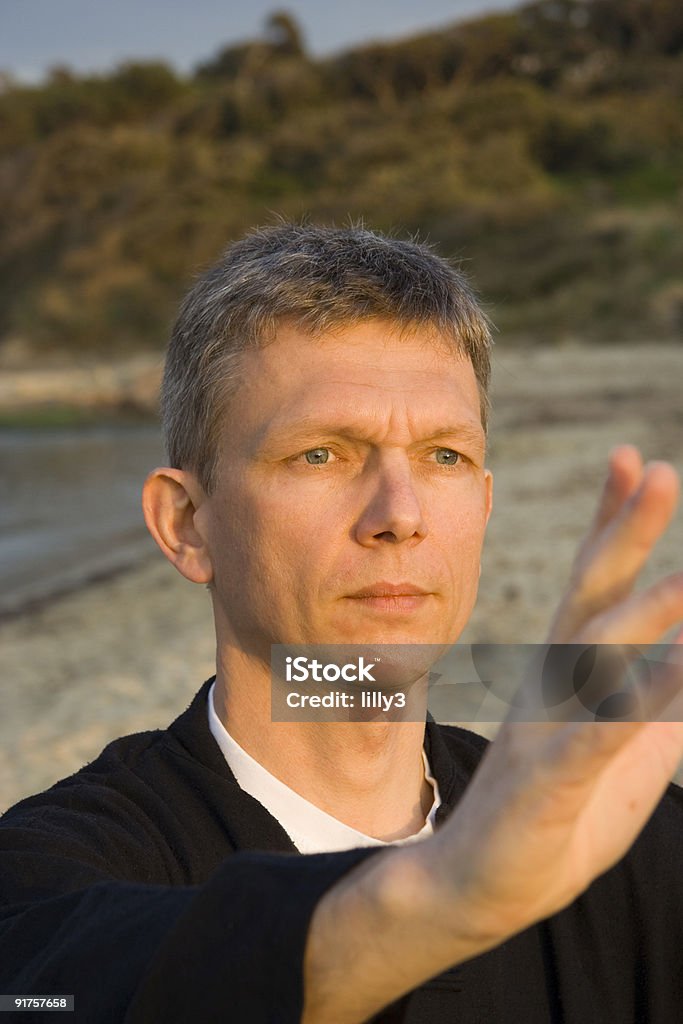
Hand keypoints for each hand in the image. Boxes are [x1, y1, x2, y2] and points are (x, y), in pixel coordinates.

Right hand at [430, 445, 682, 943]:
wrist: (477, 882)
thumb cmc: (553, 814)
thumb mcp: (623, 751)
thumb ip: (661, 705)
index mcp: (566, 672)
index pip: (590, 582)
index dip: (612, 522)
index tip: (634, 461)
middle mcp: (552, 685)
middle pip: (590, 595)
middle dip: (623, 532)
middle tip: (659, 470)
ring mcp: (547, 728)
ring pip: (595, 659)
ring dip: (643, 614)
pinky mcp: (550, 782)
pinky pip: (598, 737)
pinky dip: (640, 703)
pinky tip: (680, 669)